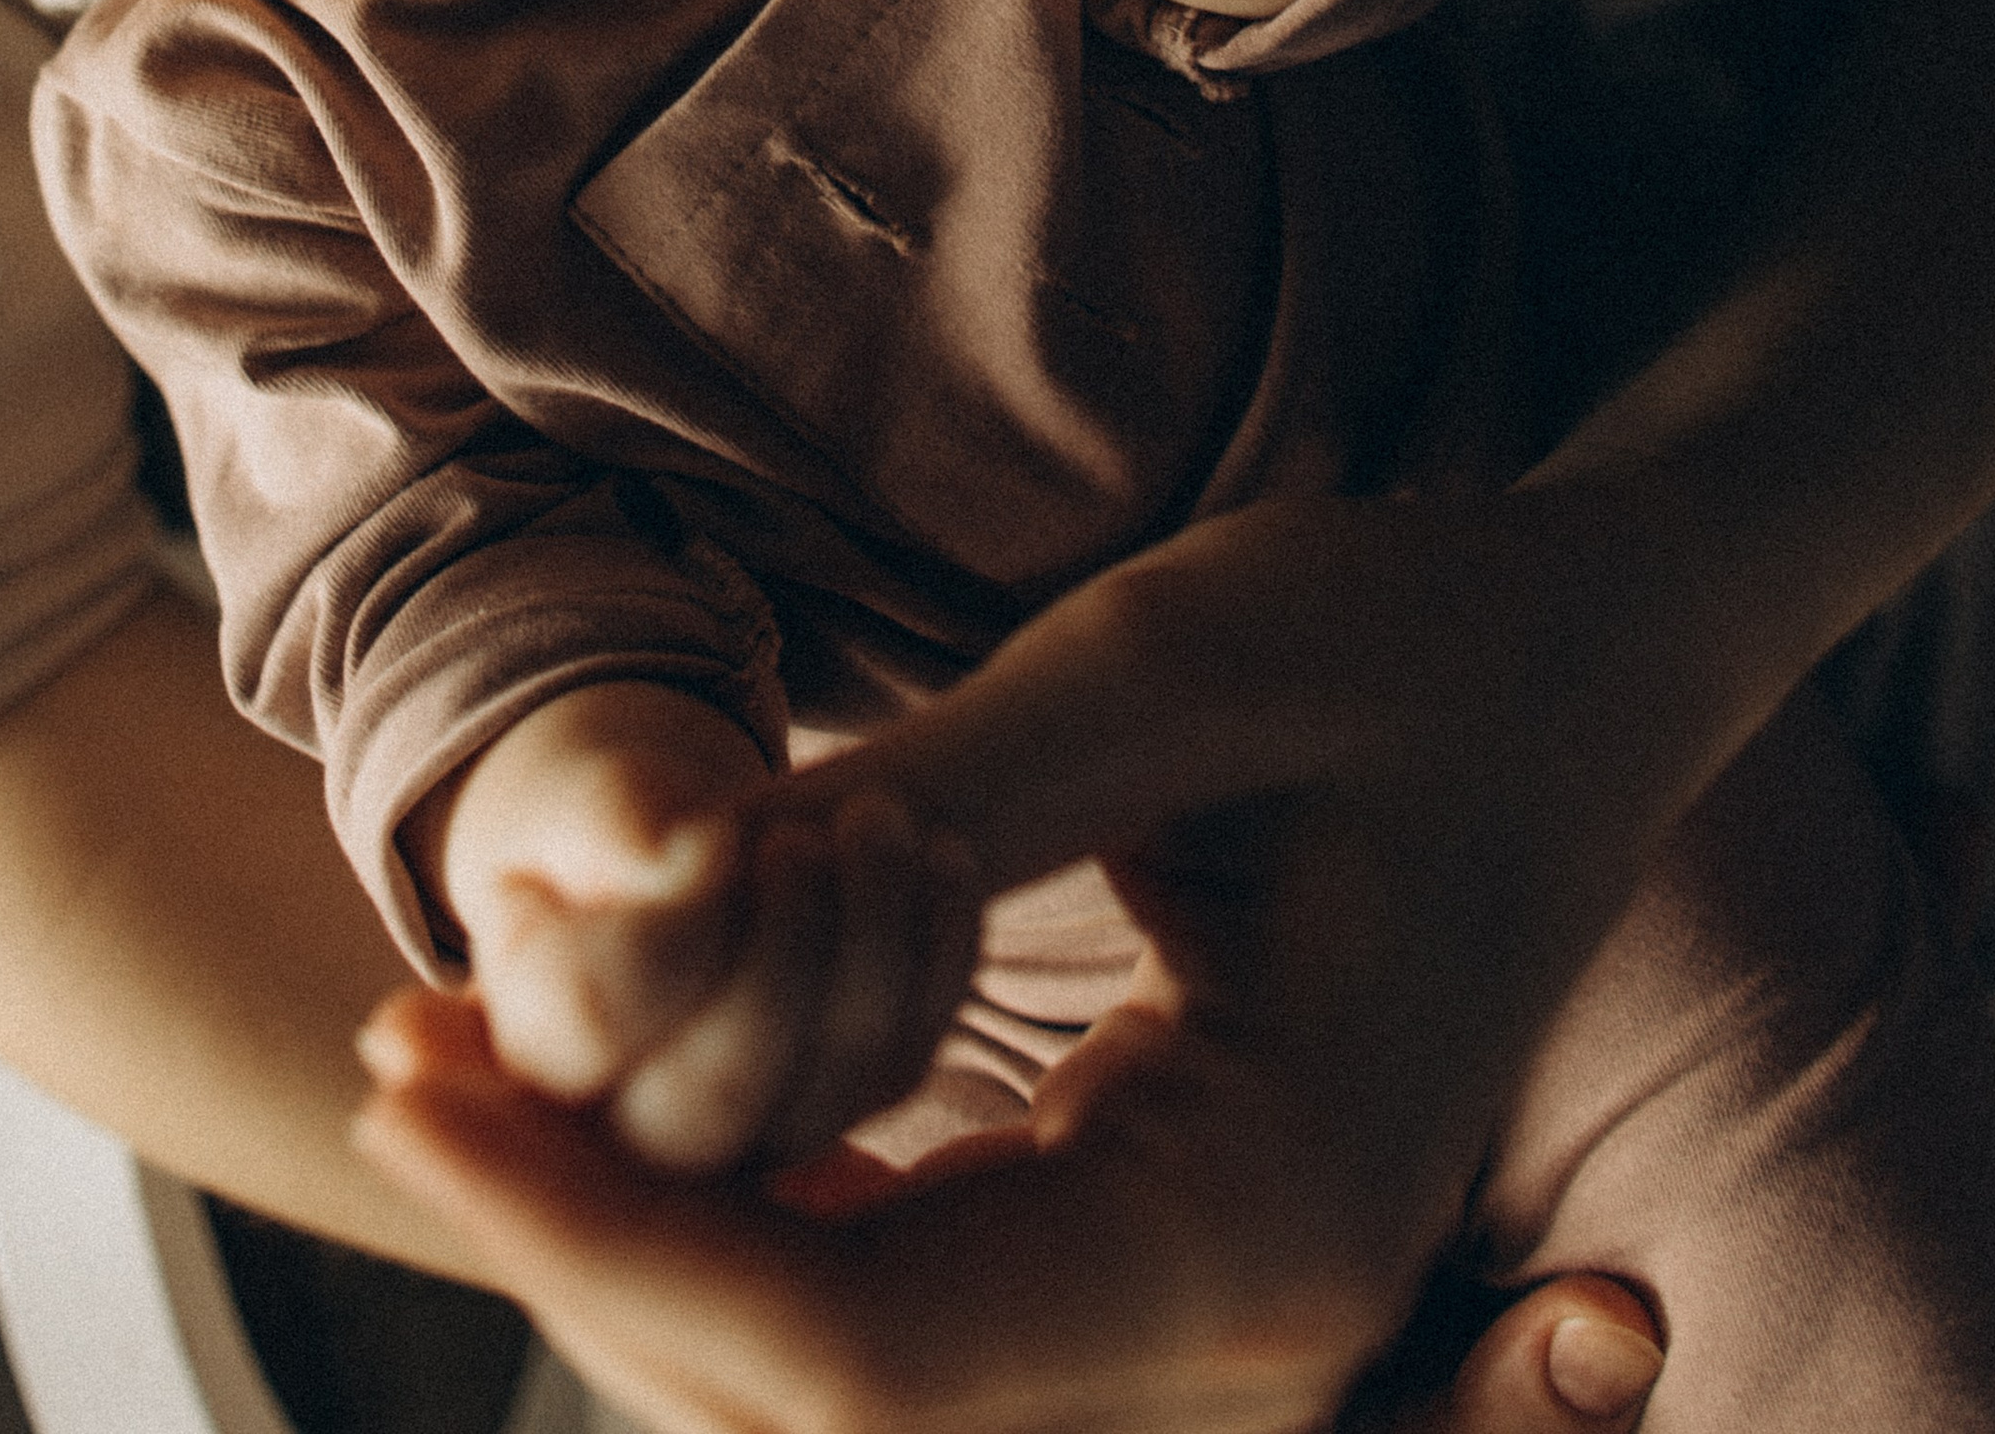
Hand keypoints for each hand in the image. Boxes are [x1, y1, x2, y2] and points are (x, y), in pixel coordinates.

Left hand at [367, 482, 1709, 1429]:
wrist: (1593, 655)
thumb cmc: (1415, 637)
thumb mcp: (1171, 667)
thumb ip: (937, 802)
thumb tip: (682, 895)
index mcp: (1257, 1224)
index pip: (854, 1346)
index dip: (602, 1226)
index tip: (415, 1077)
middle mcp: (1235, 1327)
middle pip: (824, 1393)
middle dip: (589, 1238)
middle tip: (400, 1055)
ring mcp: (1202, 1307)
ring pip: (852, 1365)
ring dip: (650, 1231)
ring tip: (463, 1059)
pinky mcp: (1155, 1235)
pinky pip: (913, 1287)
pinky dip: (753, 1199)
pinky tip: (623, 1068)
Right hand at [411, 686, 979, 1172]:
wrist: (681, 868)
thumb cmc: (615, 832)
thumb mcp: (592, 803)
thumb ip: (617, 822)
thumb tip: (679, 855)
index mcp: (535, 1042)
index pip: (598, 1017)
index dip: (675, 929)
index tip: (720, 833)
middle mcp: (631, 1130)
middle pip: (719, 1089)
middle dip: (787, 952)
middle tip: (811, 831)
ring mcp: (749, 1139)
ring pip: (832, 1081)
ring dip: (878, 936)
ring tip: (881, 815)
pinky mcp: (841, 1112)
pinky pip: (904, 1058)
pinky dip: (939, 954)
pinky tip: (943, 854)